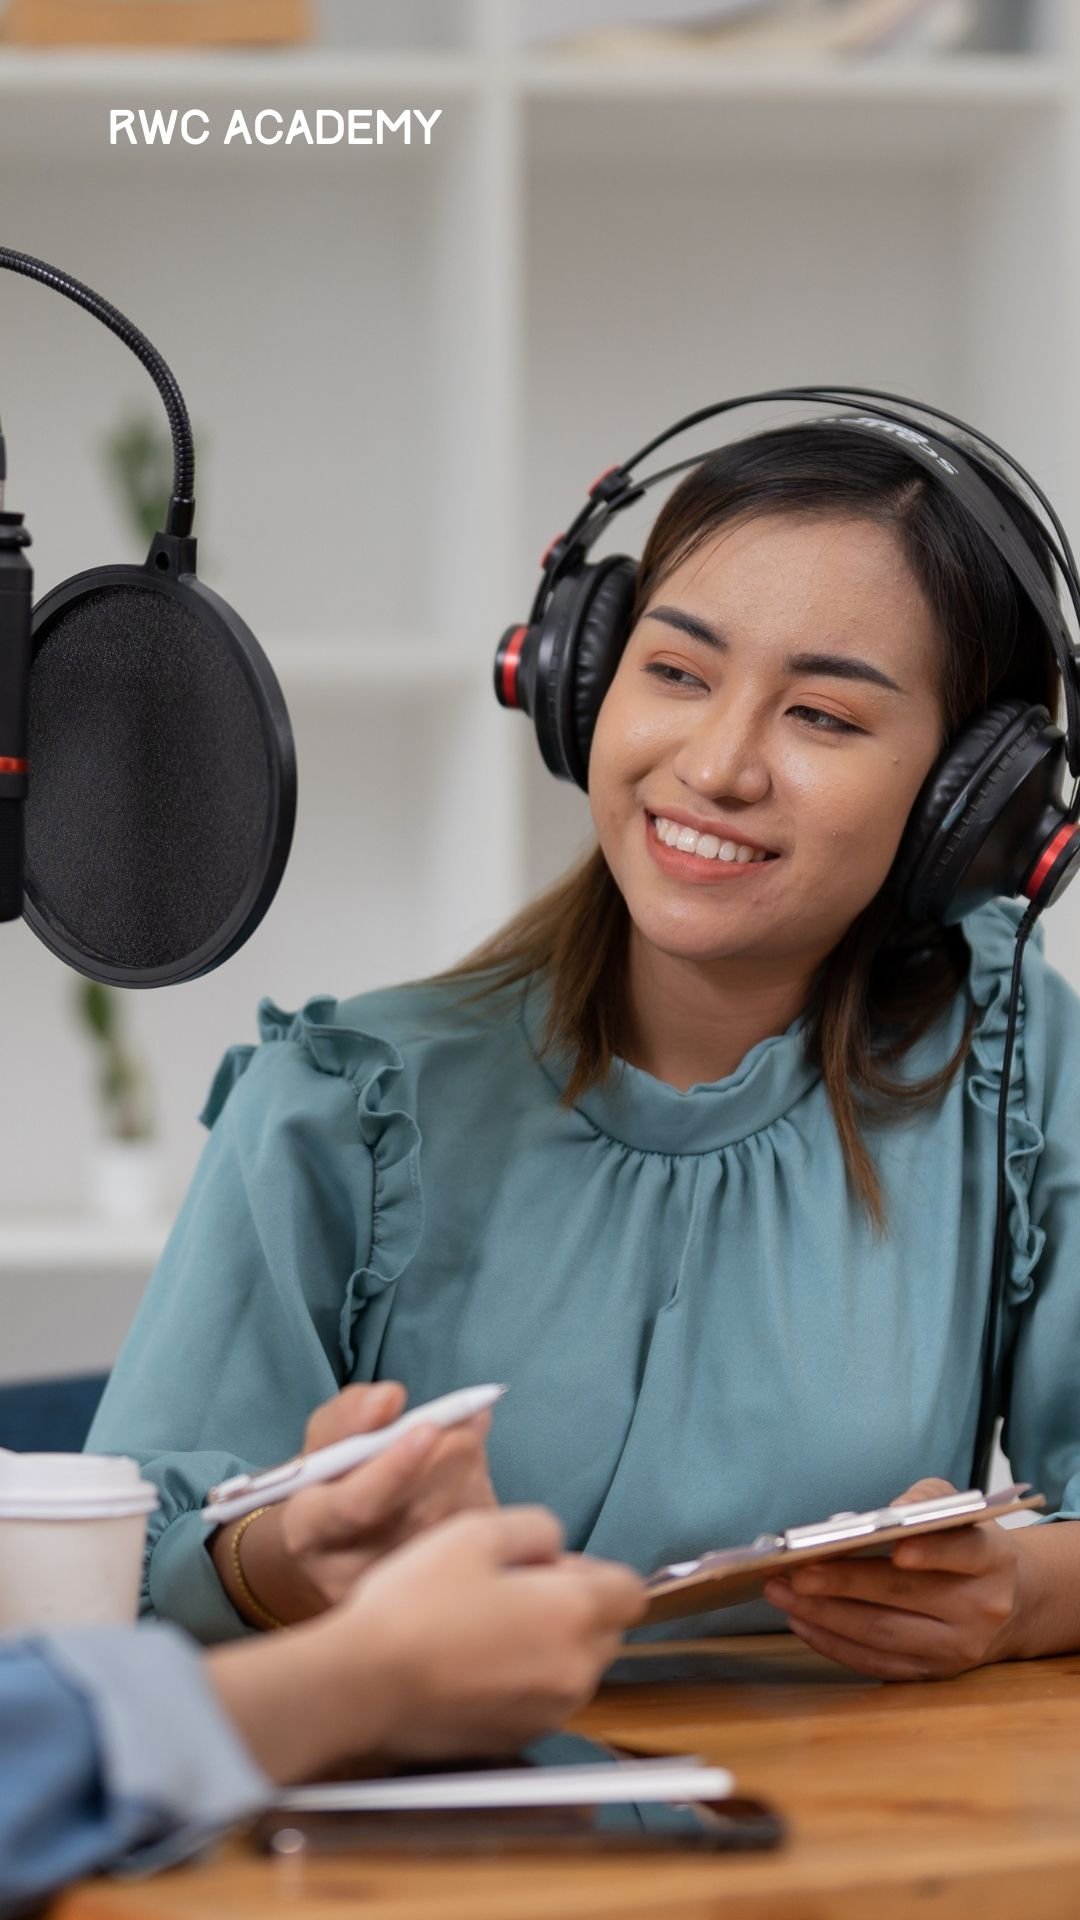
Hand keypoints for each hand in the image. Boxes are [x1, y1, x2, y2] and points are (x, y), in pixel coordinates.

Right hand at [209, 1506, 645, 1782]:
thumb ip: (536, 1528)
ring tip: (485, 1630)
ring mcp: (549, 1715)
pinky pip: (541, 1700)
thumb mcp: (476, 1531)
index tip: (542, 1566)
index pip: (630, 1590)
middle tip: (509, 1591)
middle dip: (574, 1608)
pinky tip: (471, 1667)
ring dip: (550, 1646)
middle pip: (606, 1632)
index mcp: (576, 1614)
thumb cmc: (420, 1600)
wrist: (364, 1684)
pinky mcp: (518, 1742)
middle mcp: (578, 1672)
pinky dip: (523, 1682)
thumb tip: (555, 1551)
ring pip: (575, 1668)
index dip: (592, 1570)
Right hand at [213, 1381, 496, 1624]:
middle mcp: (350, 1572)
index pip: (354, 1506)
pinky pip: (478, 1539)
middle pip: (419, 1513)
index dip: (396, 1467)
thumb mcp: (326, 1439)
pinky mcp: (438, 1599)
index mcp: (309, 1530)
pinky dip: (483, 1496)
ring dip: (472, 1472)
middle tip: (465, 1418)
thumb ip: (352, 1413)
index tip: (429, 1427)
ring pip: (457, 1523)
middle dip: (452, 1456)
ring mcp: (398, 1593)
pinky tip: (468, 1481)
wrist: (337, 1546)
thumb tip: (390, 1398)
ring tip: (459, 1447)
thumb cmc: (333, 1477)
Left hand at [762, 1478, 1022, 1680]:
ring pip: (883, 1634)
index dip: (932, 1552)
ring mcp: (957, 1649)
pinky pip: (876, 1662)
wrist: (1010, 1605)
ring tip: (782, 1594)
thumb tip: (870, 1519)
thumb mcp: (958, 1511)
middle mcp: (982, 1609)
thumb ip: (923, 1500)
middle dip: (844, 1583)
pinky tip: (801, 1621)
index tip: (897, 1548)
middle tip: (795, 1572)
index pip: (964, 1552)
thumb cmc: (965, 1543)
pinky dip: (834, 1643)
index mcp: (992, 1559)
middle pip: (906, 1596)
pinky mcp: (932, 1674)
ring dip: (825, 1615)